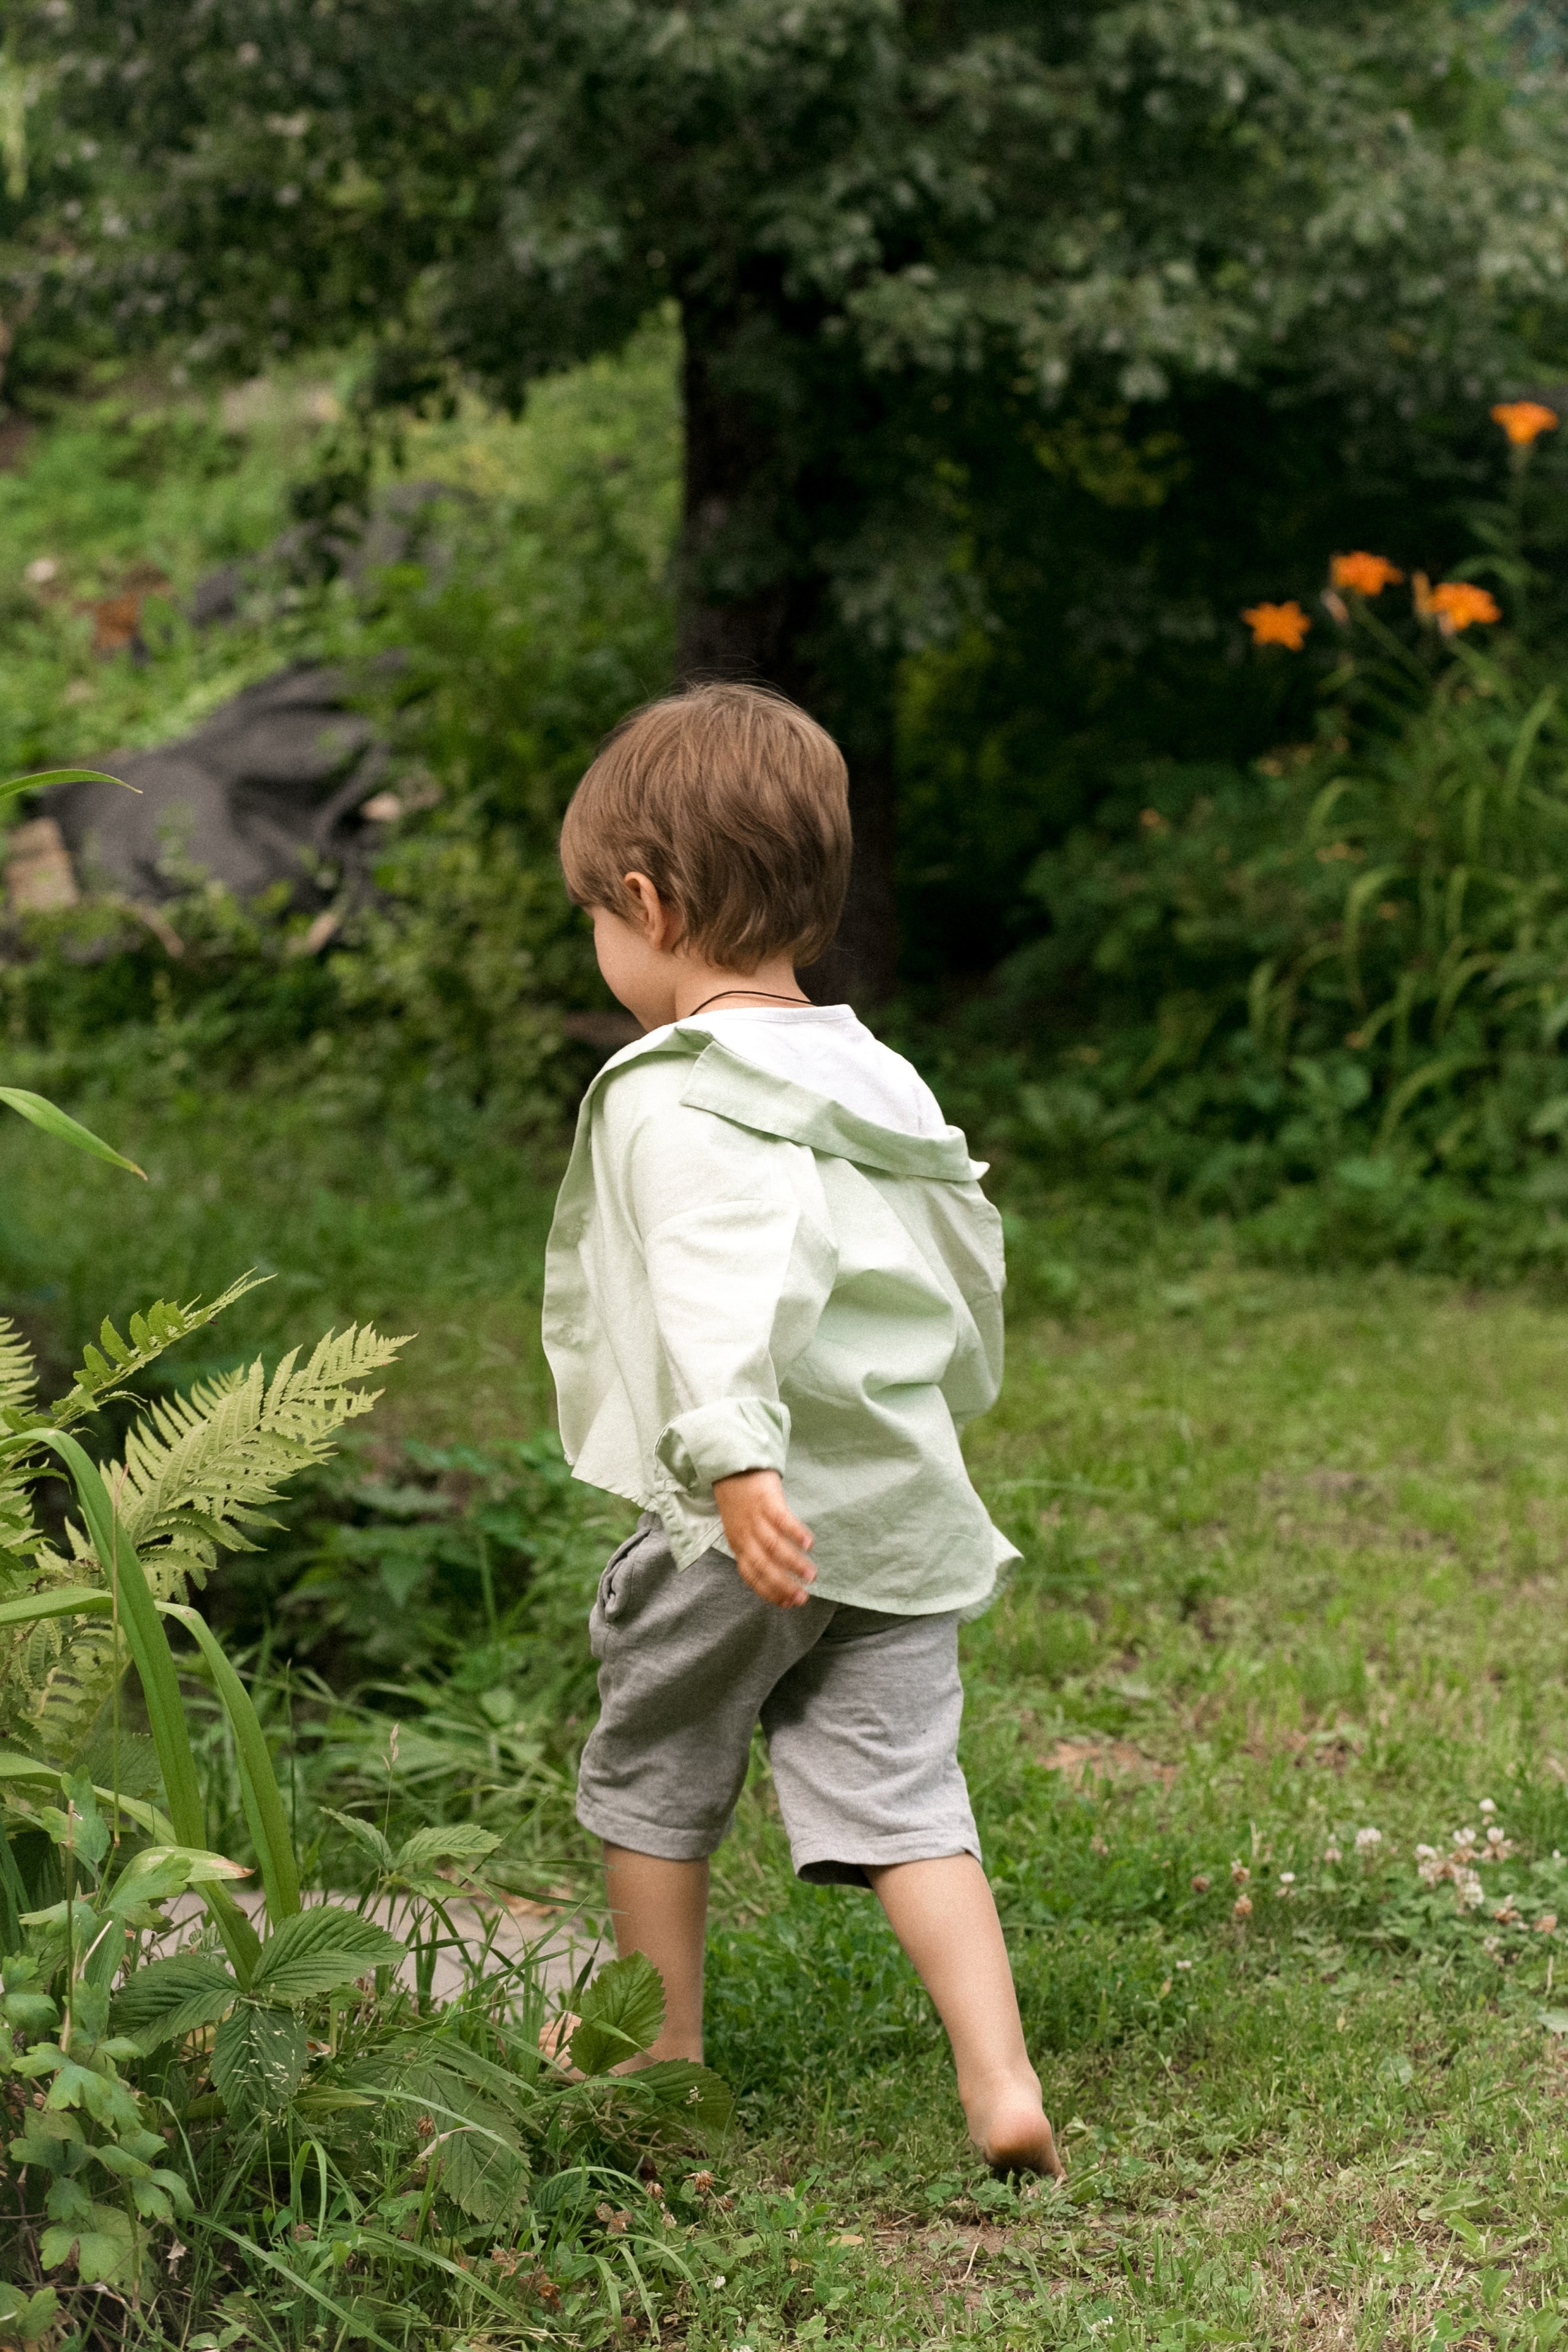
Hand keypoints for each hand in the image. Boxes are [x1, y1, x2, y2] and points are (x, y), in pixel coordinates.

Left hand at [712, 1468, 815, 1608]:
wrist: (732, 1464)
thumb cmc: (741, 1499)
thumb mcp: (740, 1527)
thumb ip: (754, 1547)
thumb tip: (777, 1569)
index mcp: (737, 1544)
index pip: (751, 1574)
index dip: (769, 1591)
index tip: (788, 1604)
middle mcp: (744, 1534)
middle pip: (763, 1565)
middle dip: (783, 1585)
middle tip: (802, 1598)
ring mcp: (754, 1518)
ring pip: (773, 1546)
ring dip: (793, 1563)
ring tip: (811, 1576)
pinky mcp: (766, 1500)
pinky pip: (781, 1520)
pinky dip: (795, 1533)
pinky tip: (809, 1544)